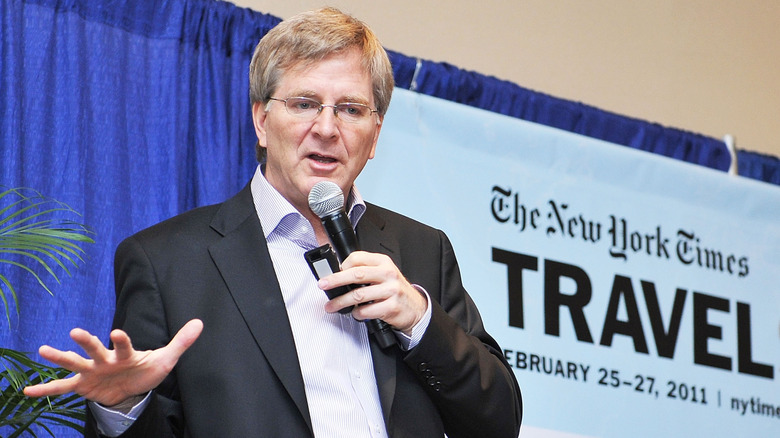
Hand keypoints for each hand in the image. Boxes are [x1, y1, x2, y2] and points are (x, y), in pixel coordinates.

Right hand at [23, 319, 202, 406]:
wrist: (132, 386)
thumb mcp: (165, 358)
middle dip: (86, 342)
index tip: (116, 332)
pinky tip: (28, 391)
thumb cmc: (147, 369)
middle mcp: (105, 360)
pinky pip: (63, 388)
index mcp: (125, 353)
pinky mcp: (84, 386)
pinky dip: (47, 389)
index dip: (121, 339)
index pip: (123, 345)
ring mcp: (92, 372)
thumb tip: (200, 322)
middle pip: (95, 350)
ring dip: (60, 358)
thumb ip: (181, 342)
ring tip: (43, 350)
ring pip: (75, 364)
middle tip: (75, 332)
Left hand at [321, 251, 426, 334]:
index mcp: (383, 262)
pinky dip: (356, 313)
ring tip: (331, 306)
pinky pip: (366, 311)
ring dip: (340, 302)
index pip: (357, 258)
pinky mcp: (391, 307)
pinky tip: (355, 313)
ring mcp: (391, 290)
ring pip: (358, 295)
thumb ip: (365, 270)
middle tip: (323, 285)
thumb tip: (338, 273)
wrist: (415, 307)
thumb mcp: (384, 273)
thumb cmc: (395, 290)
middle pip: (356, 274)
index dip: (341, 266)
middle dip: (335, 281)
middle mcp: (388, 274)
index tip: (331, 273)